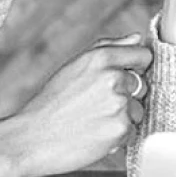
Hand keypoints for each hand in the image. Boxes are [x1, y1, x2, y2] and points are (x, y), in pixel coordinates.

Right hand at [9, 34, 151, 176]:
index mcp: (101, 57)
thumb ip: (109, 48)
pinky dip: (117, 136)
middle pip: (143, 85)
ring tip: (93, 121)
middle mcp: (113, 78)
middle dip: (128, 96)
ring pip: (138, 110)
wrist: (32, 138)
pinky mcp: (121, 129)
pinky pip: (132, 131)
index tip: (124, 78)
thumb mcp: (75, 66)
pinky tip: (95, 134)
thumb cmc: (51, 103)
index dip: (136, 68)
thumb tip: (138, 38)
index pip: (143, 55)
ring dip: (122, 118)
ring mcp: (119, 104)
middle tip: (97, 106)